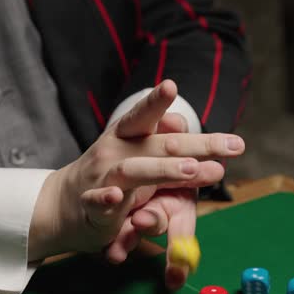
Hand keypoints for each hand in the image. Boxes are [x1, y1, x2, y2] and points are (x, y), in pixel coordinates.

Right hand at [28, 80, 244, 262]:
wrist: (64, 205)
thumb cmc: (111, 176)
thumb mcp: (140, 157)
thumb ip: (167, 147)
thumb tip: (192, 134)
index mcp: (128, 136)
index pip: (144, 116)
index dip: (156, 101)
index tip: (170, 85)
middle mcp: (115, 152)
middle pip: (157, 145)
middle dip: (195, 145)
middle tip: (230, 146)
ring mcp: (102, 178)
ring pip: (132, 171)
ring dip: (162, 170)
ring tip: (190, 168)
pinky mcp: (92, 207)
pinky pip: (99, 202)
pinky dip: (105, 199)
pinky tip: (116, 196)